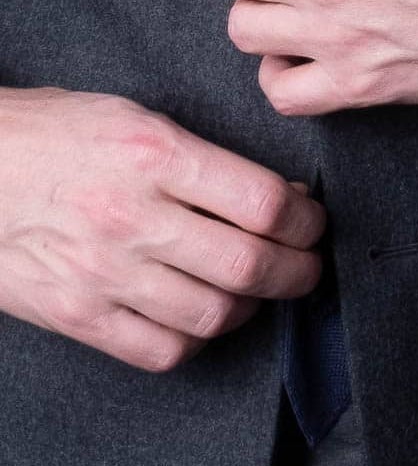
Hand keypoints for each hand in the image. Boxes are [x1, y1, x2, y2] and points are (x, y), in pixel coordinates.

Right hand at [0, 87, 325, 372]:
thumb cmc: (55, 133)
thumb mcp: (135, 116)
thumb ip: (203, 157)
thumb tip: (276, 194)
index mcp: (154, 154)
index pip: (262, 203)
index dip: (305, 220)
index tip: (313, 220)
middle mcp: (133, 217)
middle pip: (248, 265)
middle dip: (297, 270)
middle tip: (307, 264)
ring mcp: (102, 272)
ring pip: (212, 314)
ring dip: (254, 307)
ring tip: (261, 290)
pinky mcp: (77, 314)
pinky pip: (160, 349)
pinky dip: (197, 340)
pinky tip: (203, 317)